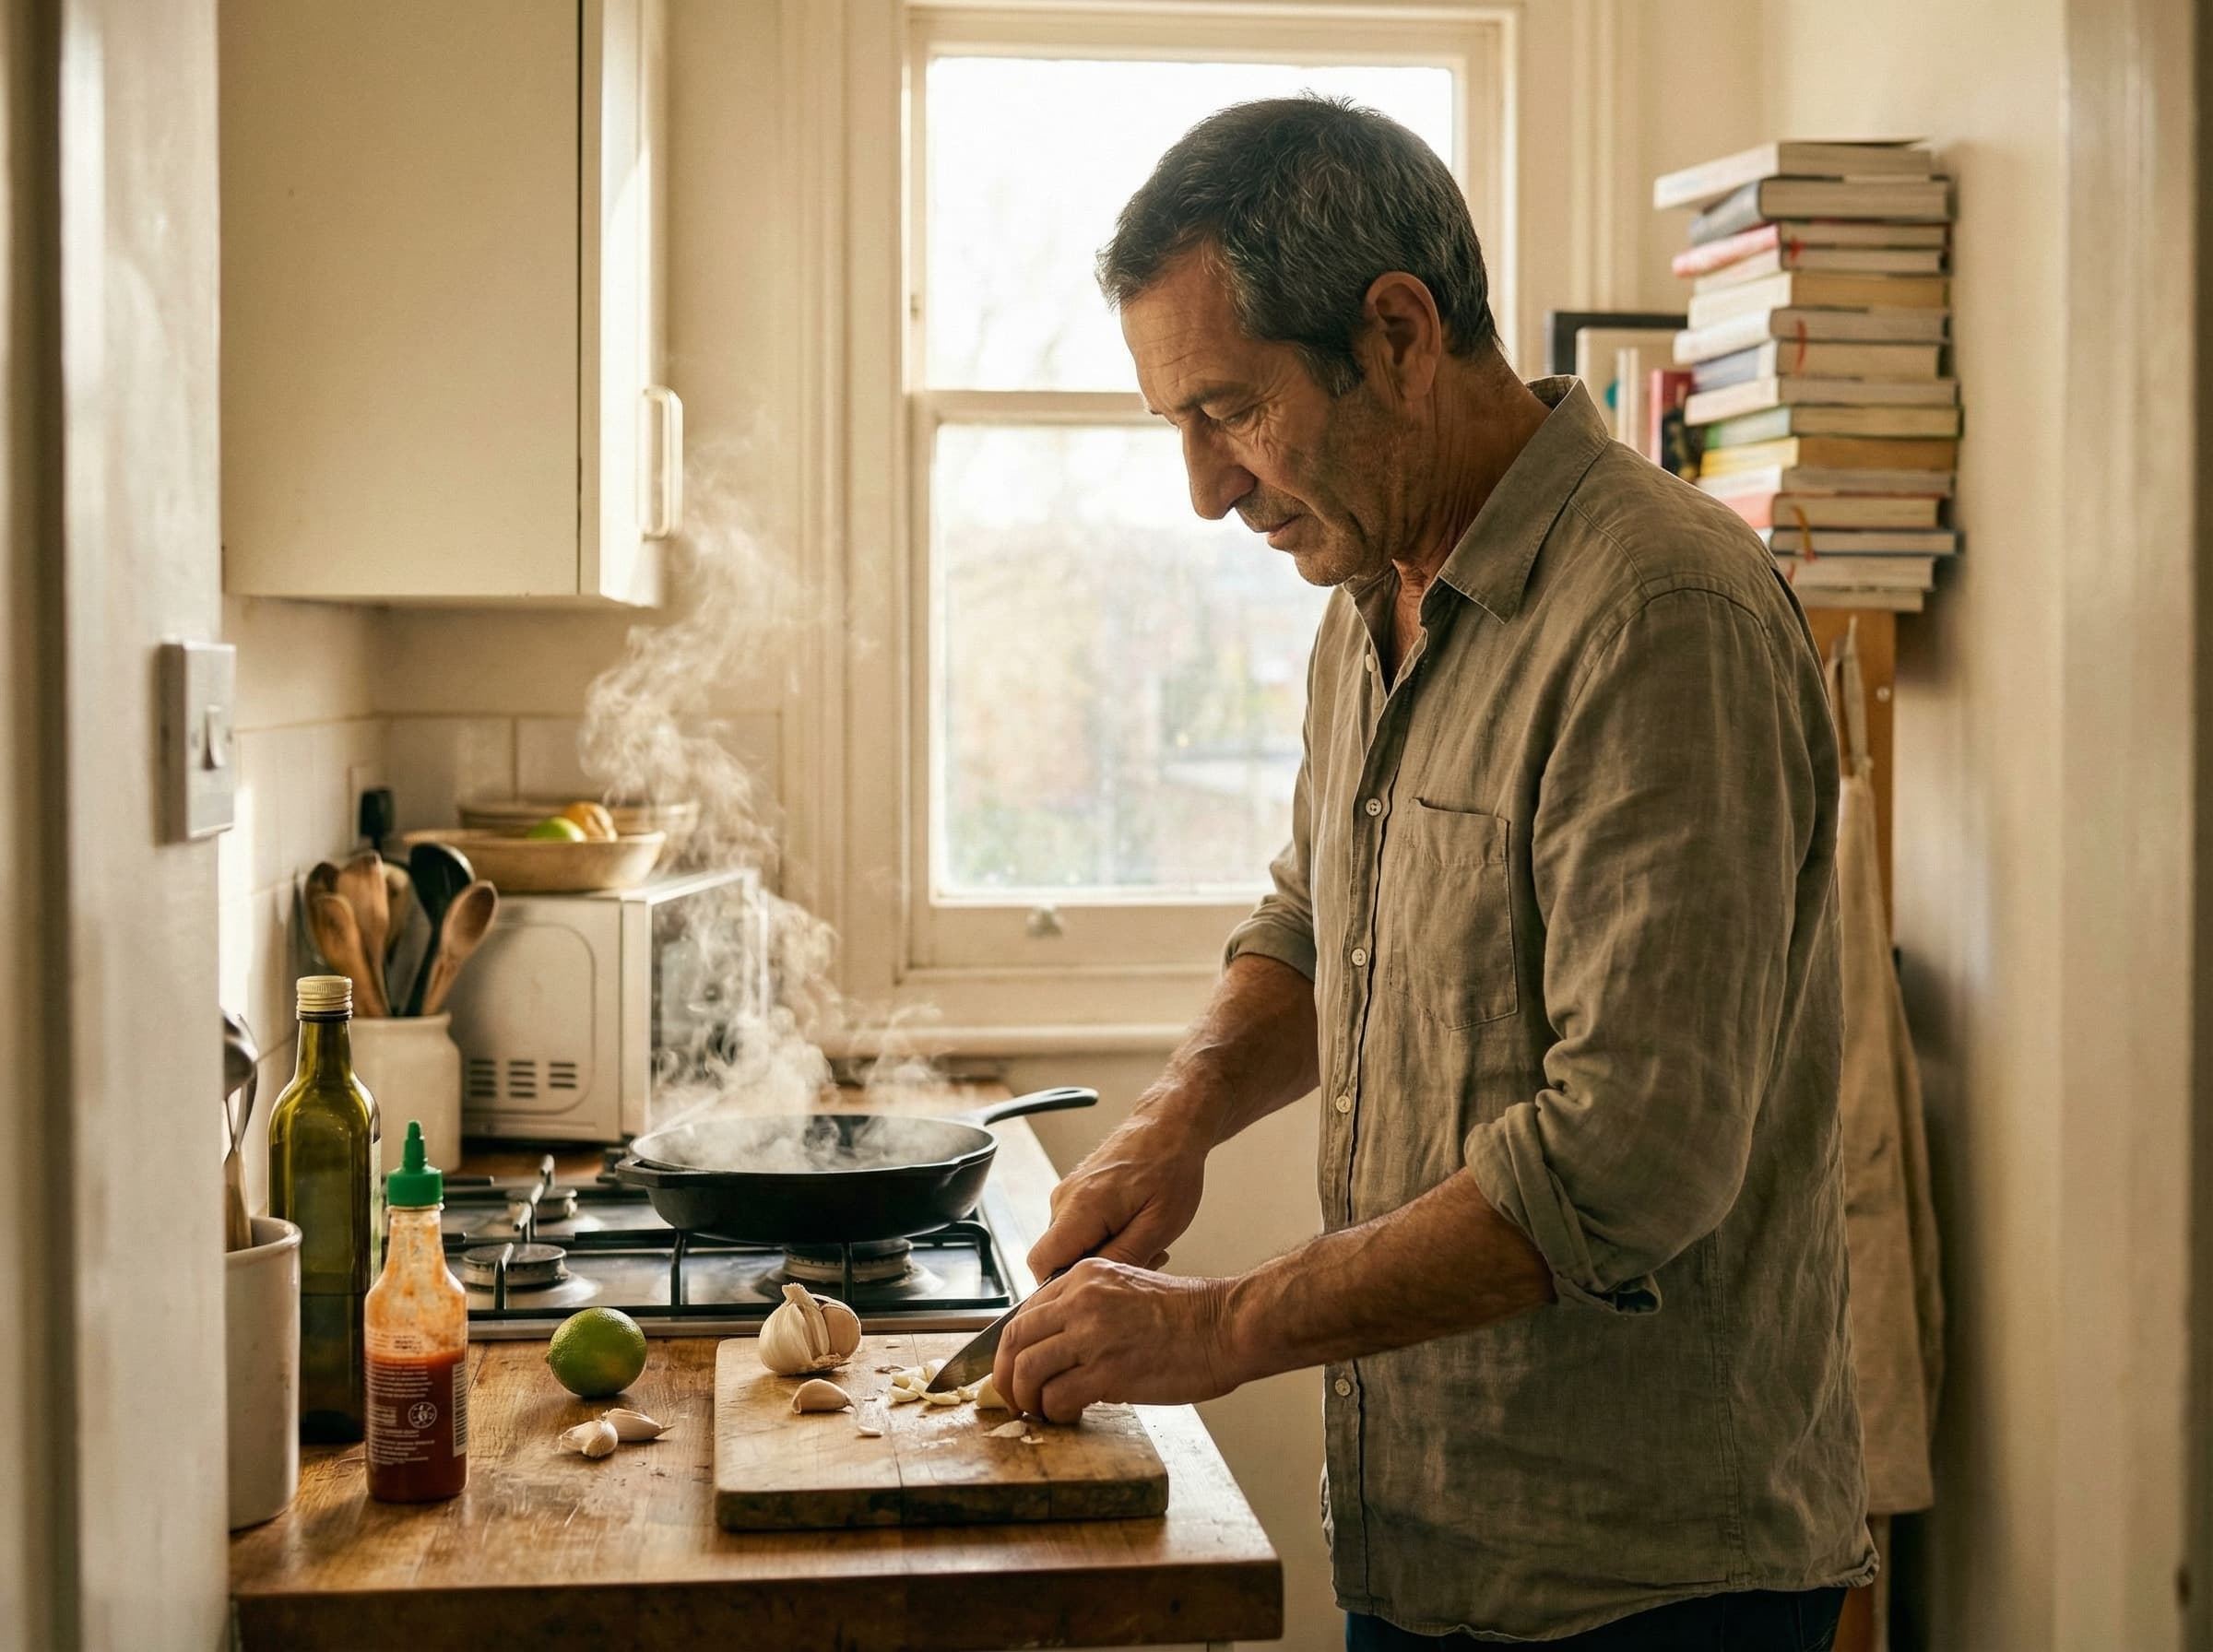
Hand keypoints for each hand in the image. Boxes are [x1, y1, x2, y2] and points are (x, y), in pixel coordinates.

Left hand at [992, 1258, 1247, 1421]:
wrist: (1227, 1326)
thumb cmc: (1188, 1316)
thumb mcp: (1128, 1291)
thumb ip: (1090, 1311)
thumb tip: (1057, 1348)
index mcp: (1086, 1276)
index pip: (1025, 1312)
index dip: (1010, 1348)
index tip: (1012, 1370)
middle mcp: (1082, 1300)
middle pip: (1015, 1340)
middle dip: (1005, 1376)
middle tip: (1013, 1399)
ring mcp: (1093, 1335)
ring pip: (1027, 1369)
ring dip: (1027, 1399)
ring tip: (1042, 1412)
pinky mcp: (1108, 1371)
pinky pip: (1058, 1397)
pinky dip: (1055, 1412)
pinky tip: (1069, 1416)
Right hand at [1028, 1099, 1209, 1277]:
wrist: (1169, 1127)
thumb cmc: (1170, 1169)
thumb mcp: (1159, 1225)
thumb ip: (1122, 1258)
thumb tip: (1091, 1286)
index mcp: (1081, 1207)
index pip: (1040, 1263)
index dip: (1060, 1285)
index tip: (1097, 1287)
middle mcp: (1064, 1198)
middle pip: (1055, 1257)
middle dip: (1092, 1270)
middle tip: (1141, 1261)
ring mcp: (1067, 1193)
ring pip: (1069, 1244)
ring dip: (1102, 1253)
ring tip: (1144, 1242)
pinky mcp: (1075, 1191)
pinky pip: (1077, 1228)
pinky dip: (1102, 1237)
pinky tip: (1134, 1229)